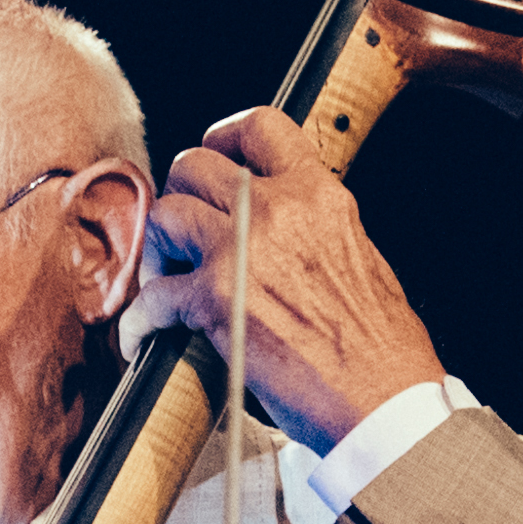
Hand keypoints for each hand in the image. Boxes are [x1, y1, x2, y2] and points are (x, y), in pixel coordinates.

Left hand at [132, 110, 446, 454]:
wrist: (383, 396)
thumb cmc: (380, 344)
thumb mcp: (359, 255)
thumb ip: (313, 228)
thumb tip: (281, 231)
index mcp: (319, 195)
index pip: (260, 126)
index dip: (222, 138)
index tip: (212, 159)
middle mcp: (278, 210)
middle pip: (194, 166)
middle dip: (180, 197)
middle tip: (183, 232)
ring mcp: (240, 250)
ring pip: (165, 215)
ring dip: (157, 248)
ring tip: (165, 278)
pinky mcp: (213, 300)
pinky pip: (152, 296)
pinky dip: (139, 320)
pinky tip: (142, 338)